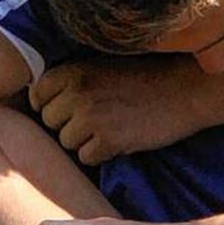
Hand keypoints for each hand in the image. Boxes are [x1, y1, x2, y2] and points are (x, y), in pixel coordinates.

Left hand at [30, 57, 210, 162]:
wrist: (186, 89)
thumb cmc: (145, 78)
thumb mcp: (103, 66)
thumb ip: (72, 80)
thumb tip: (38, 102)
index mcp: (74, 71)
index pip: (37, 96)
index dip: (52, 105)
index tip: (72, 108)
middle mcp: (78, 92)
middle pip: (50, 122)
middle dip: (69, 124)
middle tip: (99, 117)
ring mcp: (92, 117)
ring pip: (67, 142)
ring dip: (85, 140)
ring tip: (112, 126)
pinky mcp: (109, 140)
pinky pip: (87, 158)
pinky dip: (101, 154)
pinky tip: (120, 139)